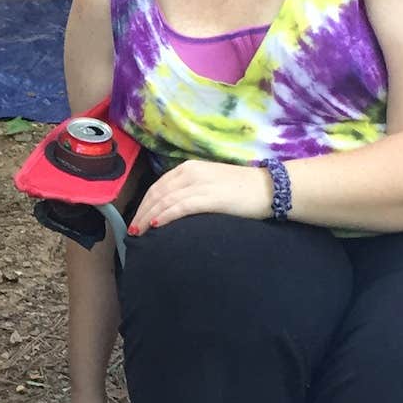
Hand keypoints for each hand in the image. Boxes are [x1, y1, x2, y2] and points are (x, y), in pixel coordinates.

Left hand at [128, 159, 271, 235]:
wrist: (270, 189)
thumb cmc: (243, 190)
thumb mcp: (211, 184)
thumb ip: (192, 191)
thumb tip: (173, 209)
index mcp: (189, 168)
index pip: (158, 186)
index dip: (144, 204)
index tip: (136, 220)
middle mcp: (190, 172)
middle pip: (157, 194)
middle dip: (141, 213)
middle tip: (133, 232)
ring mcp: (199, 184)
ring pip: (164, 201)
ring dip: (148, 218)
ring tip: (139, 234)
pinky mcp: (208, 197)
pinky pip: (179, 207)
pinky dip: (165, 216)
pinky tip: (156, 226)